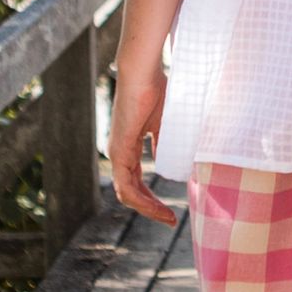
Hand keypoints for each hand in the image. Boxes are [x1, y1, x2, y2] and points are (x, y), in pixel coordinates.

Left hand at [107, 65, 177, 226]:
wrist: (143, 72)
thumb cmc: (156, 88)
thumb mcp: (164, 123)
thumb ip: (165, 142)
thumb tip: (174, 162)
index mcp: (129, 146)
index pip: (136, 181)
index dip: (152, 198)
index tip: (171, 210)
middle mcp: (119, 152)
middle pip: (131, 192)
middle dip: (151, 208)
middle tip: (170, 219)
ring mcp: (117, 152)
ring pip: (127, 193)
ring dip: (147, 208)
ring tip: (167, 217)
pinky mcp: (119, 150)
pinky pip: (127, 185)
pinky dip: (141, 199)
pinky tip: (157, 206)